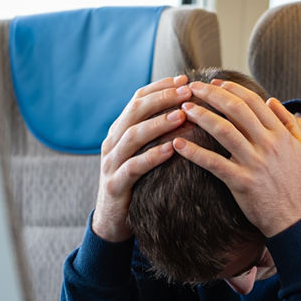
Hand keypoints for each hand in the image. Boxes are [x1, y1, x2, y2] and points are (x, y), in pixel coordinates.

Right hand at [92, 75, 192, 241]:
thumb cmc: (137, 183)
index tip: (185, 79)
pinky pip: (134, 167)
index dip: (160, 87)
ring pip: (132, 136)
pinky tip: (172, 149)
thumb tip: (189, 110)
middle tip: (188, 91)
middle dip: (162, 98)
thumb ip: (158, 133)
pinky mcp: (115, 184)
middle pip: (135, 111)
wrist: (113, 221)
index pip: (138, 99)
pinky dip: (152, 156)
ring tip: (182, 115)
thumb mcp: (144, 153)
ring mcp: (111, 162)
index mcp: (120, 130)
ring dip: (158, 123)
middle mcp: (113, 141)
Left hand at [172, 79, 300, 236]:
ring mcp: (254, 163)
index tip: (215, 83)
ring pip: (223, 131)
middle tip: (192, 88)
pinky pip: (213, 163)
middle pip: (236, 110)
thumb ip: (289, 121)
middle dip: (211, 95)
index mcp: (280, 134)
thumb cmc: (295, 181)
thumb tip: (271, 100)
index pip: (253, 102)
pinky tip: (178, 144)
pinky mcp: (241, 182)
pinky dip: (194, 152)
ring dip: (201, 116)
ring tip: (184, 109)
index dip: (231, 88)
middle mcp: (268, 144)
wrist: (293, 217)